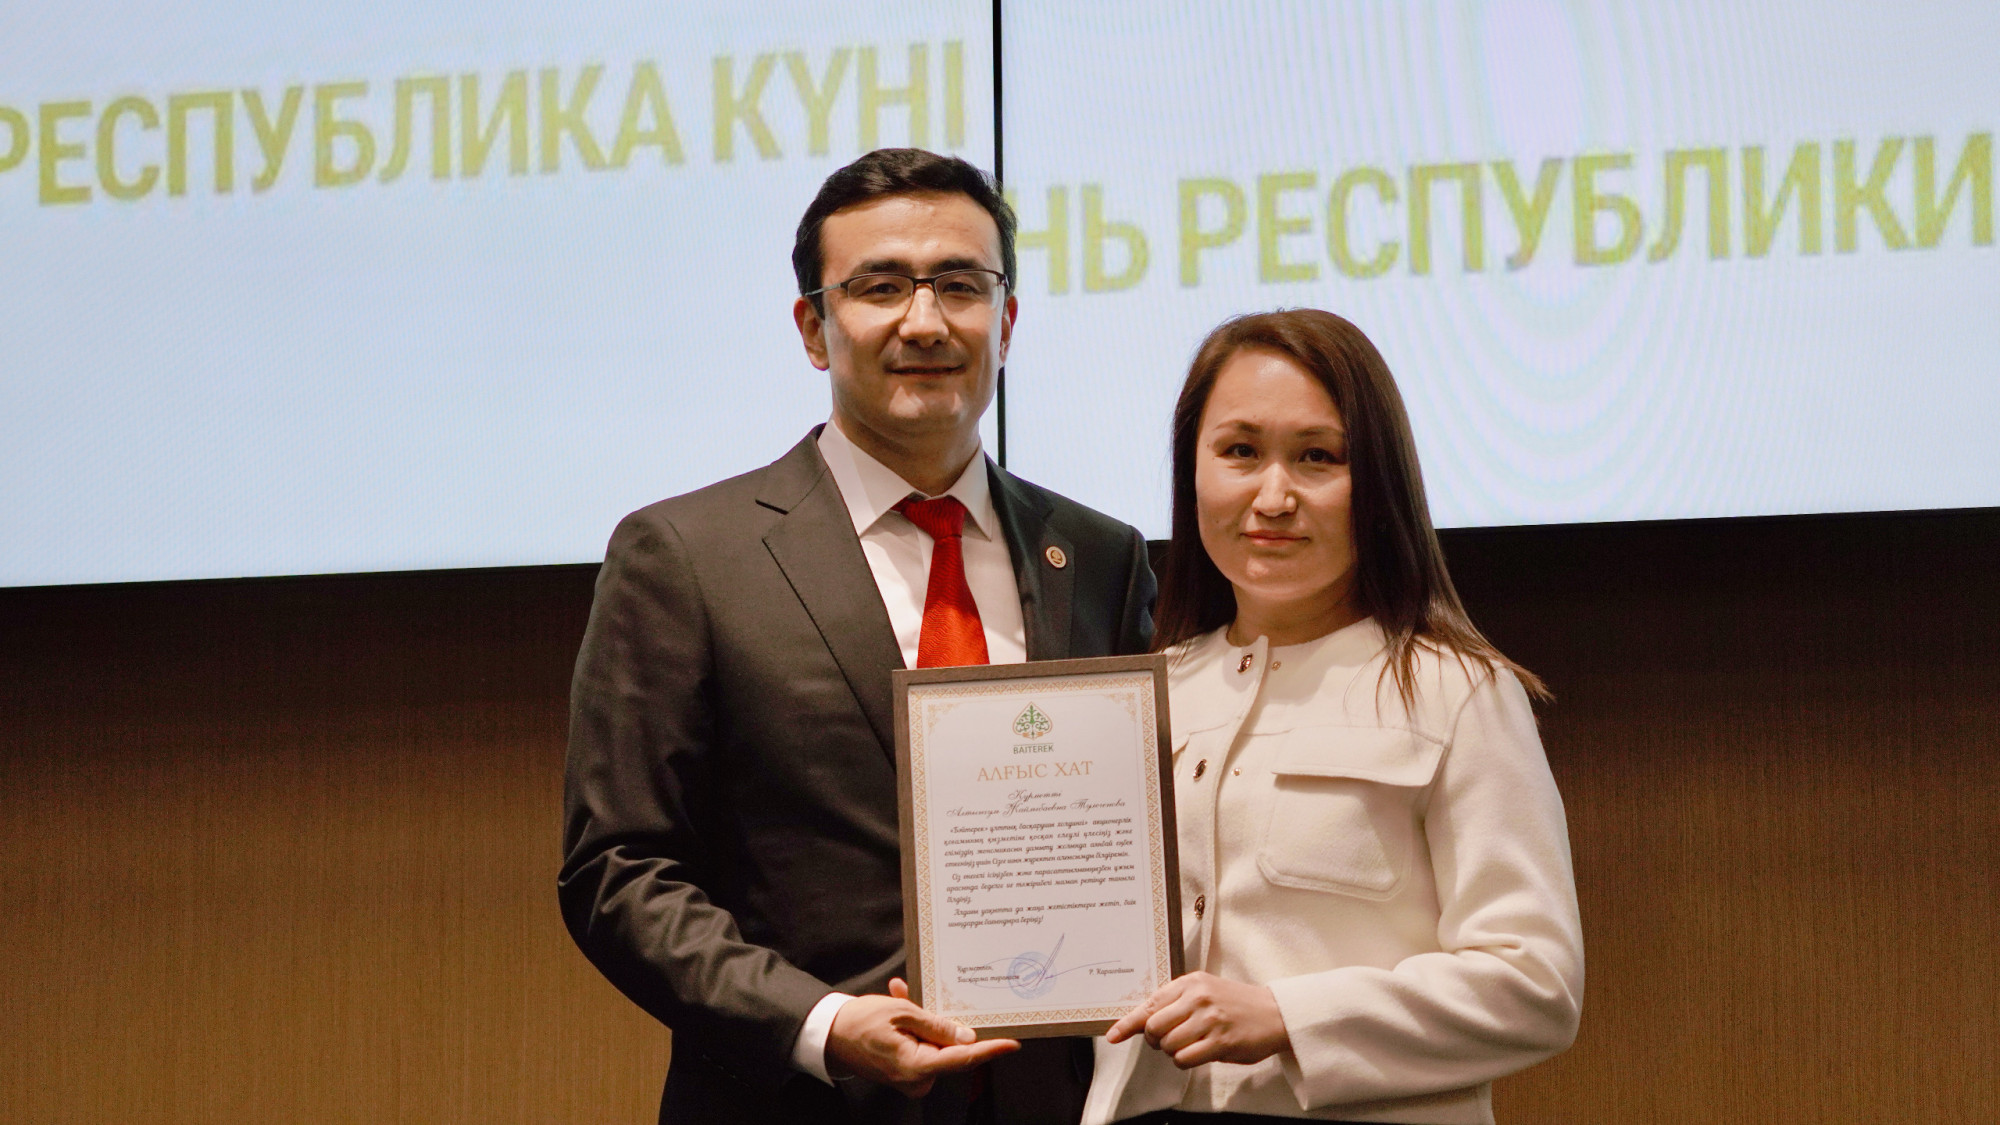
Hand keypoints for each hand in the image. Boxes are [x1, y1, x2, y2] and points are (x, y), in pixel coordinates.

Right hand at [826, 978, 1020, 1096]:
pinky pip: (922, 1047)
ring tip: (903, 997)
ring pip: (935, 1045)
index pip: (962, 1059)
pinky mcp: (906, 1072)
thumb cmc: (859, 1022)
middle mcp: (916, 1079)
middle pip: (949, 1051)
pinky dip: (915, 1027)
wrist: (828, 1033)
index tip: (1012, 1043)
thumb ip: (937, 1026)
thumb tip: (967, 1037)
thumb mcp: (901, 1014)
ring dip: (925, 1021)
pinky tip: (901, 1001)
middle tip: (931, 998)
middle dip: (945, 1023)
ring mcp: (911, 1078)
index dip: (989, 1050)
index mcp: (916, 1067)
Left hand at [1104, 971, 1289, 1067]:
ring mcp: (1209, 1020)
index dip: (1128, 1024)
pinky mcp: (1221, 1042)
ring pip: (1168, 1046)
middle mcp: (1198, 998)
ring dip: (1172, 1053)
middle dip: (1156, 1041)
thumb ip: (1177, 1002)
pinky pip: (1185, 1059)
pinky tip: (1197, 1054)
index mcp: (1190, 983)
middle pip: (1154, 1028)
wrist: (1276, 1013)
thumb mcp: (1205, 991)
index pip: (1149, 1004)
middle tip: (1167, 1042)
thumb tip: (1144, 1022)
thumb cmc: (1236, 1004)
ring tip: (1189, 1046)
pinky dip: (1184, 1062)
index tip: (1113, 1035)